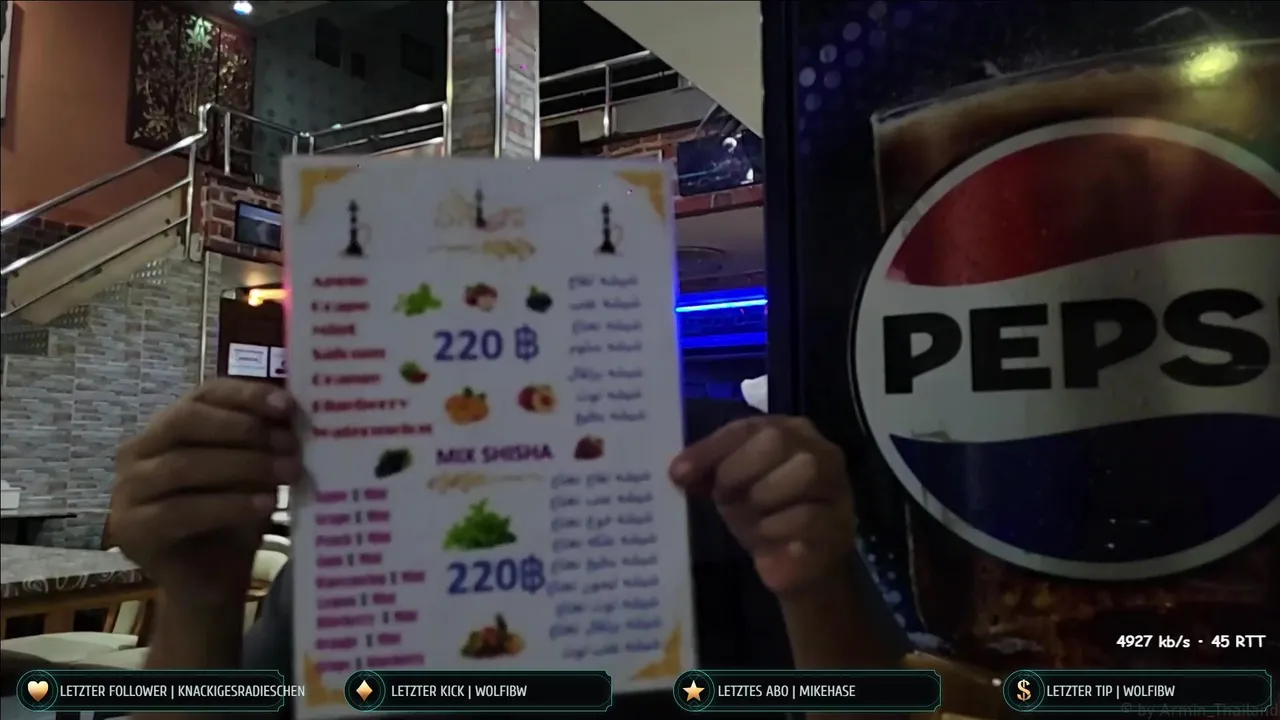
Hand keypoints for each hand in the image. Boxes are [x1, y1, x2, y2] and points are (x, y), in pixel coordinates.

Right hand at [112, 379, 299, 605]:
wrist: (211, 583)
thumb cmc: (234, 518)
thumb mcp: (255, 472)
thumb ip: (265, 440)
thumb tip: (295, 410)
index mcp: (169, 425)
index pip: (204, 394)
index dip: (246, 395)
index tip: (288, 405)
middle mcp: (139, 450)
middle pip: (186, 421)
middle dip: (243, 429)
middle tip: (290, 444)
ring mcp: (127, 489)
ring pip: (183, 464)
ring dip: (243, 466)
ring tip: (288, 473)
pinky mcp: (130, 528)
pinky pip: (180, 510)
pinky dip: (229, 505)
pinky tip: (265, 506)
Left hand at [670, 415, 855, 596]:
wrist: (800, 562)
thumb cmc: (764, 513)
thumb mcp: (731, 487)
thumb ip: (707, 472)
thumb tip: (679, 471)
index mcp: (786, 431)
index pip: (745, 428)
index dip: (711, 449)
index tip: (679, 473)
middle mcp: (817, 448)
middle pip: (775, 442)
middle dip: (739, 473)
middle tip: (726, 500)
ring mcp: (836, 485)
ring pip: (801, 474)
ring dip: (762, 505)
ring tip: (752, 524)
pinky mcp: (840, 522)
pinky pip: (808, 520)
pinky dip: (778, 533)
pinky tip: (769, 543)